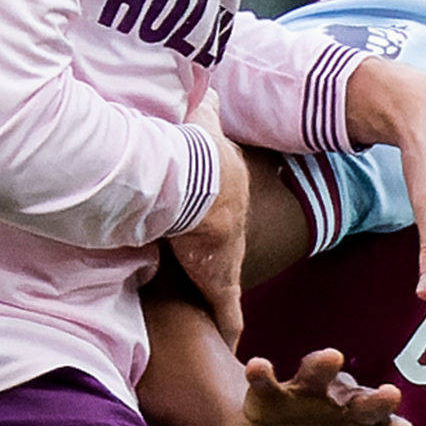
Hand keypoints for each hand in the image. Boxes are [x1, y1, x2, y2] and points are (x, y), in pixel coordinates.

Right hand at [163, 111, 246, 351]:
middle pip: (227, 246)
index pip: (223, 207)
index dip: (217, 215)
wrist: (196, 182)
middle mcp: (232, 227)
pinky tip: (231, 346)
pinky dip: (227, 329)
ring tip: (219, 322)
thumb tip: (205, 80)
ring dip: (221, 299)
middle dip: (220, 258)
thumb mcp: (202, 121)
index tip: (213, 222)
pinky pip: (226, 315)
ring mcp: (227, 259)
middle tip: (212, 269)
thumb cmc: (193, 150)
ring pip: (226, 284)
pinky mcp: (220, 284)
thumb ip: (204, 104)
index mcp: (227, 193)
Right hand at [224, 349, 425, 425]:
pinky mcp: (269, 396)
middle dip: (374, 398)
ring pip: (318, 376)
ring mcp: (307, 395)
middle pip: (362, 397)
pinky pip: (265, 382)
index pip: (388, 424)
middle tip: (390, 396)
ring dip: (324, 366)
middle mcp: (343, 403)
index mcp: (372, 423)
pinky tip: (258, 366)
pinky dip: (262, 373)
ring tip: (333, 357)